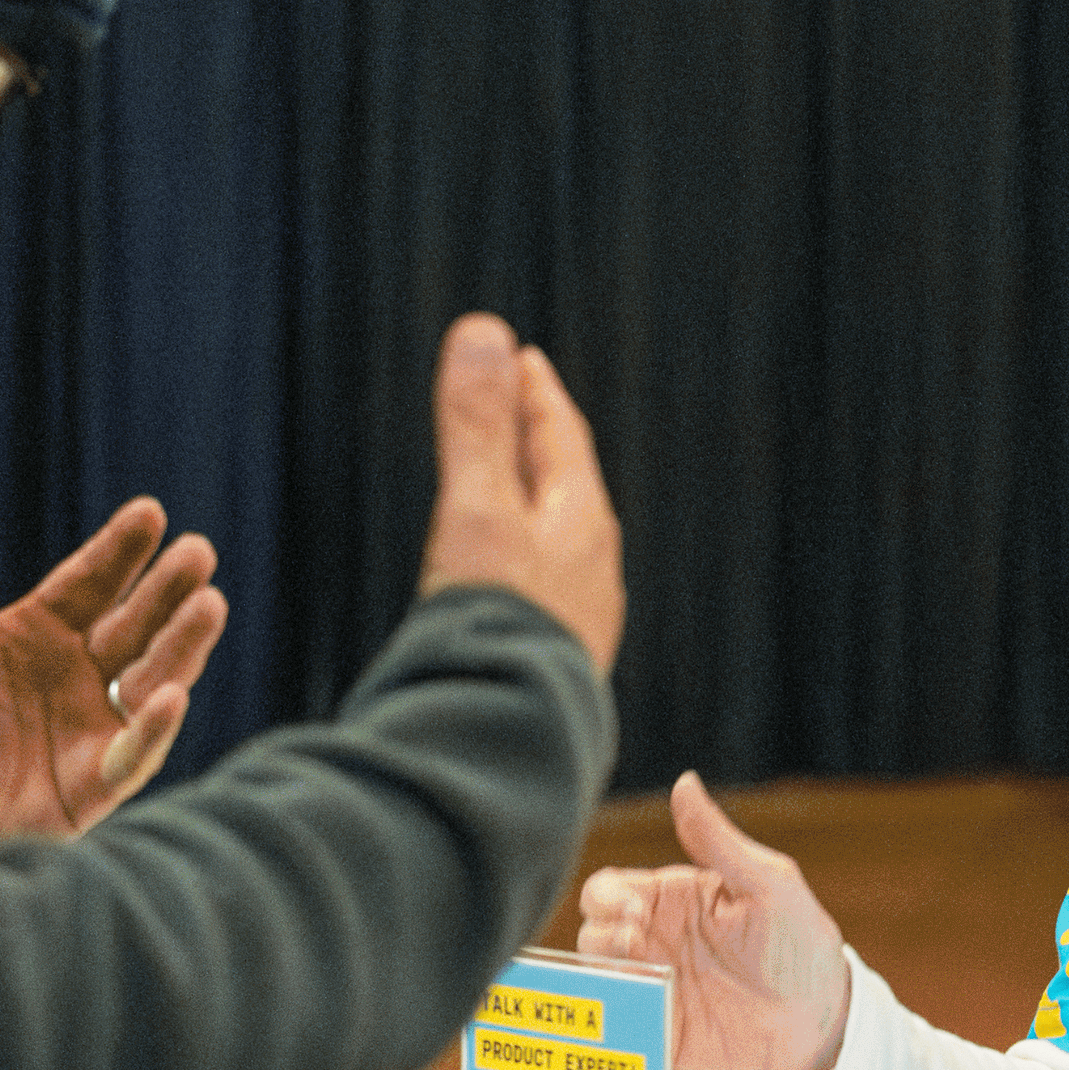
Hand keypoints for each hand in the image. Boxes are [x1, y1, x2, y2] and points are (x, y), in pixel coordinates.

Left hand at [0, 467, 226, 865]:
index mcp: (23, 642)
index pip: (88, 587)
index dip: (120, 552)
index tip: (151, 513)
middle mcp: (61, 687)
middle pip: (132, 630)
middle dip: (168, 593)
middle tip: (197, 552)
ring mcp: (76, 740)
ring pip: (149, 687)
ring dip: (182, 648)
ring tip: (208, 603)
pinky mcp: (77, 797)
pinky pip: (128, 760)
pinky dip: (151, 731)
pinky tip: (170, 695)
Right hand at [419, 313, 622, 674]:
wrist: (508, 740)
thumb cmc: (495, 624)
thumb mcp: (478, 509)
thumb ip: (476, 424)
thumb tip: (485, 330)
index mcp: (582, 524)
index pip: (561, 437)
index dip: (536, 394)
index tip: (523, 360)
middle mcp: (592, 571)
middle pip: (565, 488)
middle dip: (537, 444)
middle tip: (518, 411)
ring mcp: (577, 622)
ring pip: (557, 543)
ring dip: (531, 507)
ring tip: (508, 494)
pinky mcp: (553, 665)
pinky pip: (544, 592)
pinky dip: (522, 563)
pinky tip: (505, 590)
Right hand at [576, 773, 851, 1069]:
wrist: (823, 1018)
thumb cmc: (800, 943)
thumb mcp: (767, 884)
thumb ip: (717, 841)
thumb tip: (685, 782)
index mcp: (674, 901)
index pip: (609, 889)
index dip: (608, 897)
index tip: (635, 910)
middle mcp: (656, 942)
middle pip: (593, 931)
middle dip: (601, 935)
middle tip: (635, 943)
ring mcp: (656, 988)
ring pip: (597, 977)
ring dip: (603, 976)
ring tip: (642, 980)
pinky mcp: (661, 1031)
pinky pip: (617, 1026)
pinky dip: (613, 1021)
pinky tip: (638, 1016)